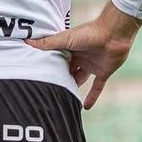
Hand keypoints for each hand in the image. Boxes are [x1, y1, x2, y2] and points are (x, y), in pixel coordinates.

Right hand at [27, 2, 141, 108]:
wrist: (114, 34)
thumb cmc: (89, 33)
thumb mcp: (65, 39)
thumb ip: (47, 43)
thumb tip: (27, 42)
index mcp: (69, 48)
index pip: (56, 59)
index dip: (49, 66)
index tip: (37, 74)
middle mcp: (79, 57)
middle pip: (67, 71)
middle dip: (60, 78)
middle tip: (48, 89)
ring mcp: (91, 65)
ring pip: (80, 79)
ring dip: (73, 87)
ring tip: (62, 98)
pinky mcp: (103, 72)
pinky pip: (97, 87)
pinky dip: (92, 97)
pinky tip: (85, 108)